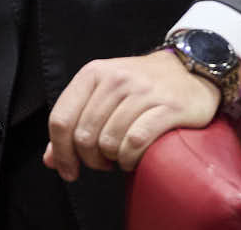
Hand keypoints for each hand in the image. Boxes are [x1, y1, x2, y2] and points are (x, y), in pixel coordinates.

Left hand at [43, 50, 222, 180]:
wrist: (190, 70)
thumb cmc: (141, 87)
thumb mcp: (102, 95)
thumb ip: (75, 122)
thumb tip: (50, 160)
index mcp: (92, 74)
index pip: (60, 119)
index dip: (60, 152)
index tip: (67, 170)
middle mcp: (115, 80)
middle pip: (84, 135)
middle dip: (89, 159)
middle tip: (102, 163)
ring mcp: (142, 92)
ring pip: (109, 141)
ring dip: (112, 160)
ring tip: (120, 158)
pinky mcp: (168, 107)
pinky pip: (136, 142)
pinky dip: (131, 158)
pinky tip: (133, 159)